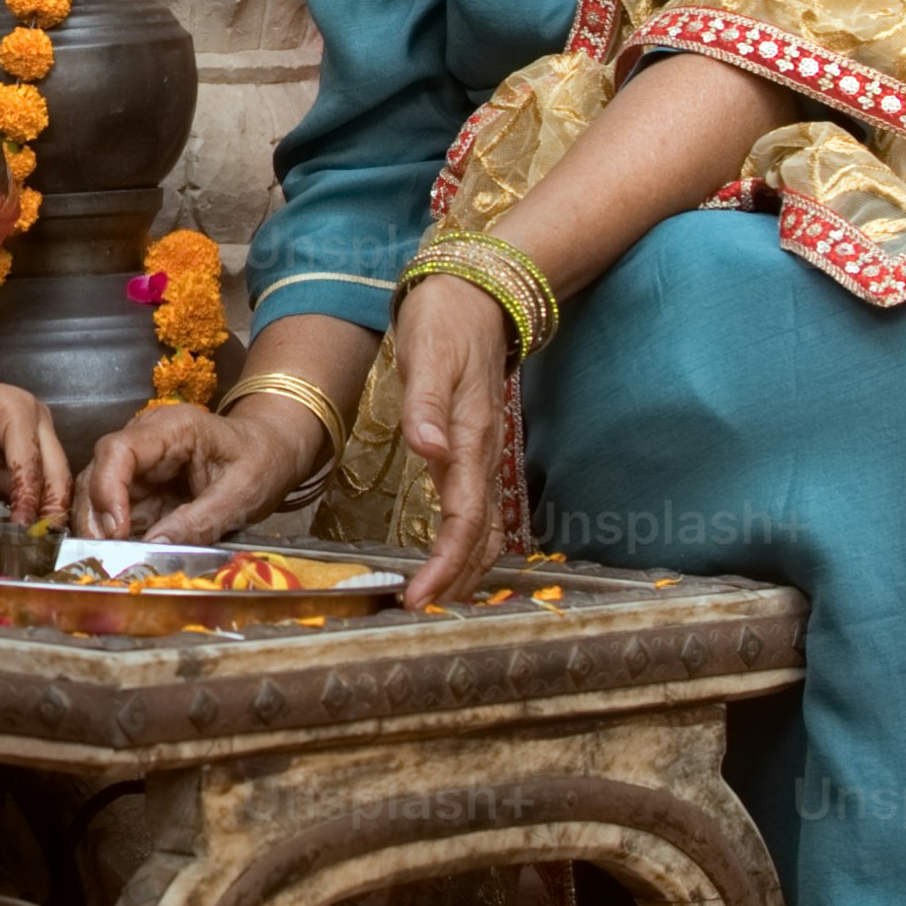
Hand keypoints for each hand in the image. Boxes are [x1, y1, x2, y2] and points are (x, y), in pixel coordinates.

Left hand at [0, 346, 67, 533]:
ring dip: (38, 511)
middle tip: (36, 545)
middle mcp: (31, 418)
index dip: (27, 500)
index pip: (29, 462)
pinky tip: (12, 530)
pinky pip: (27, 484)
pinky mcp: (14, 452)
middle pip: (53, 471)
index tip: (20, 533)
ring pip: (47, 480)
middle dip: (47, 509)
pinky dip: (22, 507)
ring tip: (26, 544)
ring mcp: (27, 435)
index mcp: (14, 407)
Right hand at [81, 394, 322, 543]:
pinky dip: (113, 534)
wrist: (272, 452)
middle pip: (98, 471)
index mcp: (172, 429)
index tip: (117, 530)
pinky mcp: (143, 488)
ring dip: (98, 526)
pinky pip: (115, 510)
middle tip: (106, 552)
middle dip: (95, 514)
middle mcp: (146, 441)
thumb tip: (154, 548)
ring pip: (97, 492)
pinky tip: (121, 554)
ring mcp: (141, 465)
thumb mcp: (241, 494)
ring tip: (111, 557)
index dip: (108, 489)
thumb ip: (200, 521)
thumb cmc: (262, 462)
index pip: (119, 450)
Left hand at [385, 273, 525, 605]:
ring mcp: (483, 454)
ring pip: (486, 528)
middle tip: (420, 612)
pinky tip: (449, 556)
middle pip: (480, 537)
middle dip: (455, 580)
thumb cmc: (447, 323)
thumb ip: (427, 406)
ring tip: (436, 598)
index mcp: (470, 440)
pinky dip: (467, 543)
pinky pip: (479, 509)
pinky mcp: (476, 449)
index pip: (464, 520)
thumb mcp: (429, 356)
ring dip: (464, 567)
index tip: (420, 597)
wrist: (479, 293)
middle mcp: (483, 455)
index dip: (444, 564)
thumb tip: (428, 450)